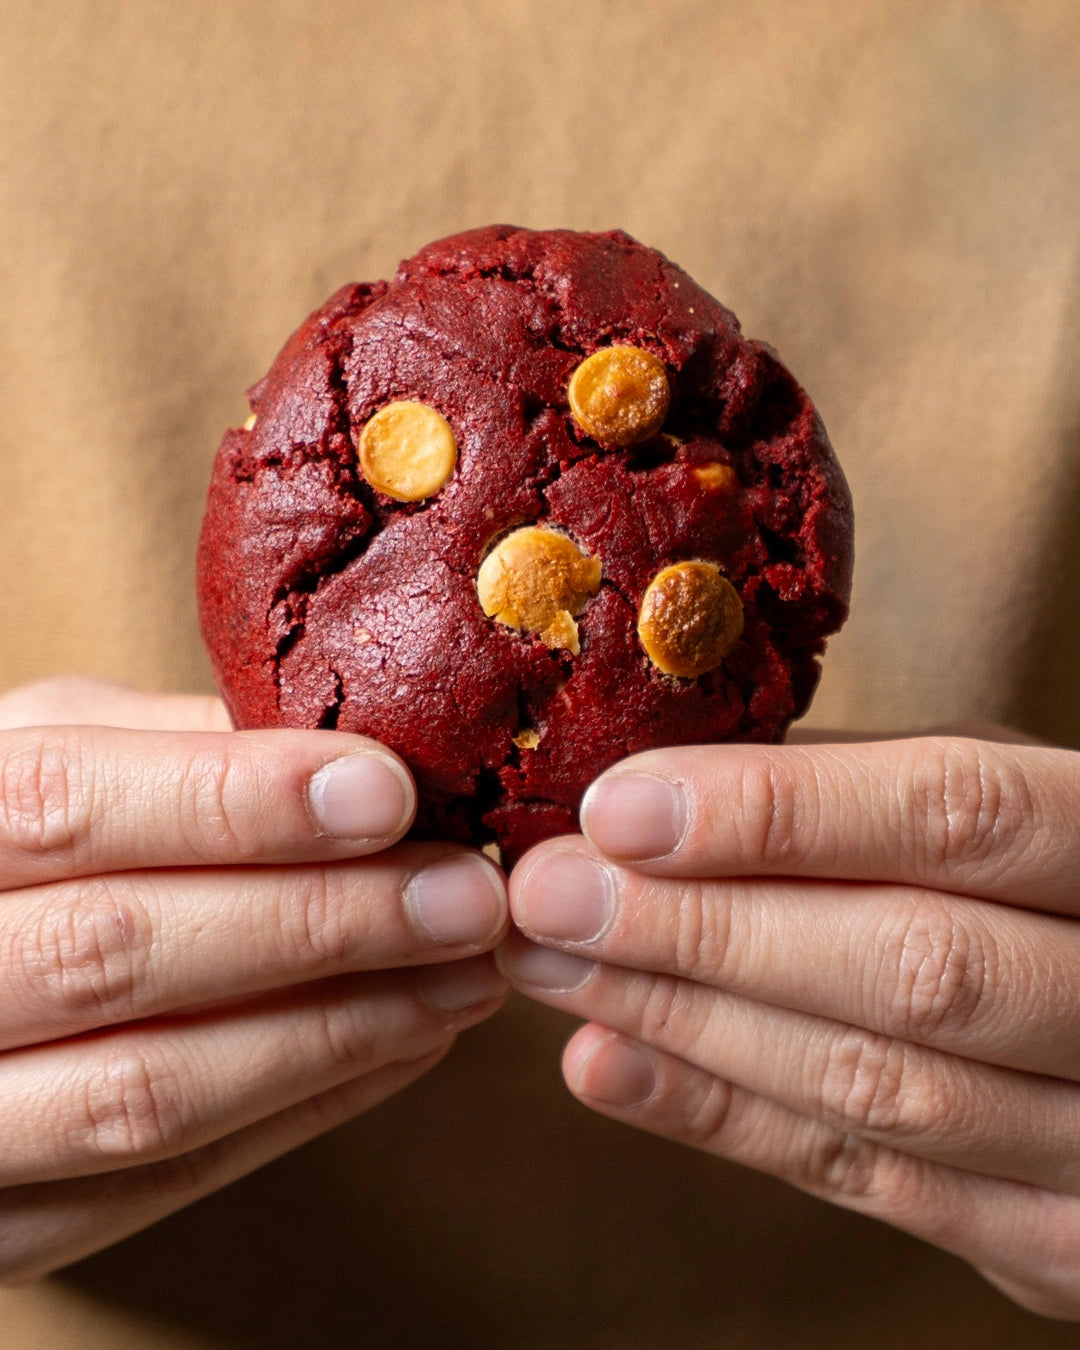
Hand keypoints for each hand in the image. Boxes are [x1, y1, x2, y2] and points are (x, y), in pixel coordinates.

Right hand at [0, 678, 508, 1279]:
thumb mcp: (43, 750)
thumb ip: (169, 747)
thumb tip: (348, 755)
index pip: (67, 808)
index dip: (235, 801)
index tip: (387, 790)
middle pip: (118, 955)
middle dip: (318, 921)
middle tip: (466, 894)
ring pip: (148, 1090)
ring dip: (336, 1030)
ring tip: (462, 973)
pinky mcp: (2, 1225)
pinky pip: (158, 1186)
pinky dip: (301, 1111)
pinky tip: (402, 1046)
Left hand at [498, 732, 1079, 1318]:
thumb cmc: (1051, 881)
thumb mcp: (999, 797)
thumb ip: (860, 794)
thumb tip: (662, 795)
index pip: (956, 817)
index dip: (778, 815)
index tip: (617, 810)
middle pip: (910, 965)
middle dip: (703, 930)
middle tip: (547, 895)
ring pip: (879, 1086)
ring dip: (684, 1023)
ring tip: (548, 966)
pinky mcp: (1058, 1241)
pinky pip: (873, 1184)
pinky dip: (723, 1118)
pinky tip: (607, 1062)